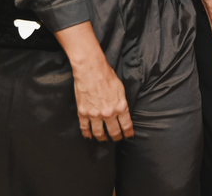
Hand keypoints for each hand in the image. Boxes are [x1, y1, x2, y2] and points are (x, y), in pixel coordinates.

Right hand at [56, 22, 132, 141]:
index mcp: (120, 106)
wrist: (91, 71)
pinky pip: (85, 128)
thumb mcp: (121, 90)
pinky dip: (87, 134)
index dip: (128, 132)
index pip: (126, 125)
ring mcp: (95, 115)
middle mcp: (109, 113)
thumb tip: (121, 111)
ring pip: (99, 133)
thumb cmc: (107, 76)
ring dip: (102, 138)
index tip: (129, 136)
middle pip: (113, 131)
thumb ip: (121, 102)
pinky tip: (89, 136)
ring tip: (103, 139)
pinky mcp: (83, 113)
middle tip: (116, 139)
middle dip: (116, 137)